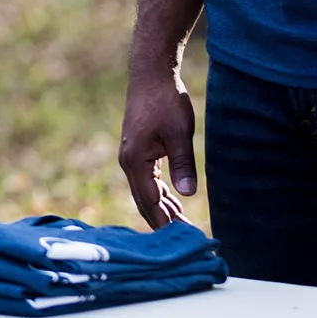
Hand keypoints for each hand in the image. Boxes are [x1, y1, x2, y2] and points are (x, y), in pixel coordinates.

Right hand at [118, 68, 197, 229]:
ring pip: (146, 192)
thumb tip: (188, 195)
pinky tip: (174, 203)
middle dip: (163, 221)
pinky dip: (161, 194)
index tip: (180, 240)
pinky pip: (148, 180)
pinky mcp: (139, 151)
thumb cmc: (165, 101)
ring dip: (163, 209)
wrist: (151, 76)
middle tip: (184, 241)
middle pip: (144, 201)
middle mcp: (128, 162)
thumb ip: (183, 165)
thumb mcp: (179, 134)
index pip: (149, 201)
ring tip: (182, 227)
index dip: (164, 222)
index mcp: (134, 161)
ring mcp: (132, 156)